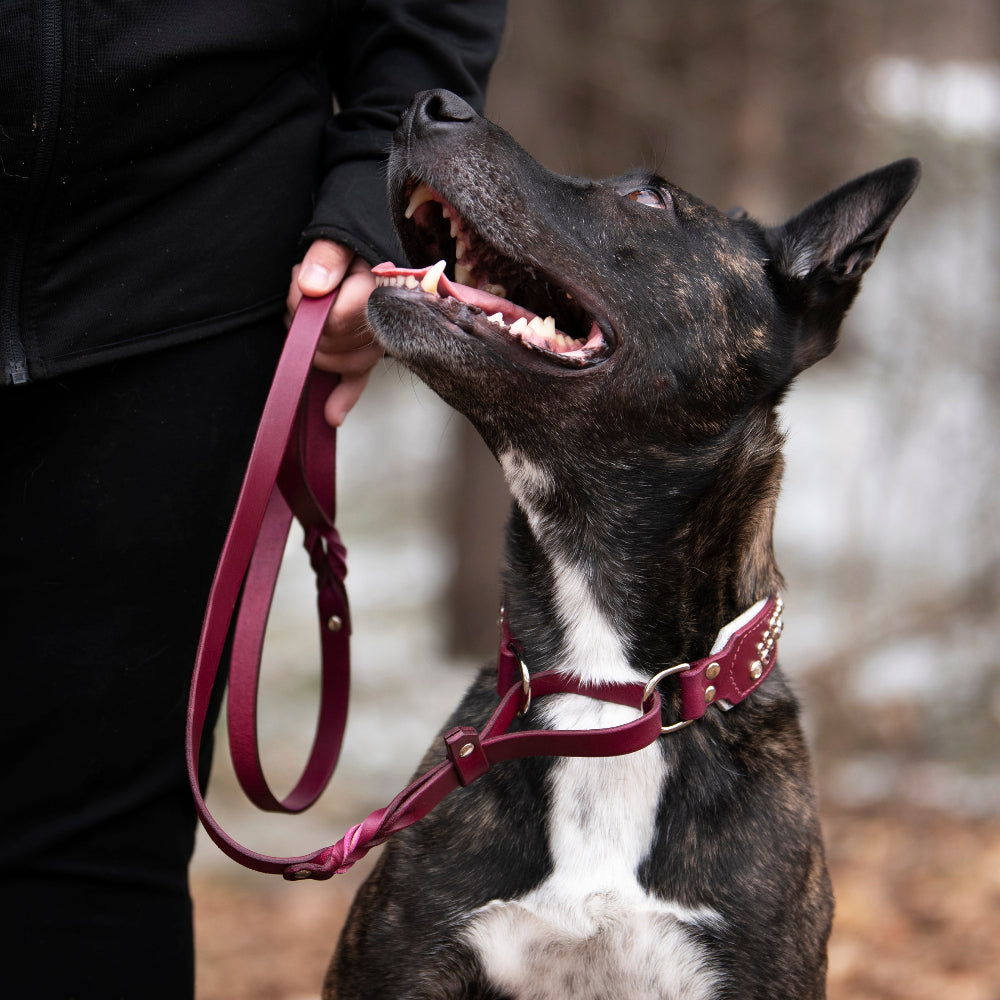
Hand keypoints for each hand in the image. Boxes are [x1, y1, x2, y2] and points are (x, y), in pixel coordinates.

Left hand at [287, 239, 381, 426]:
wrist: (366, 249)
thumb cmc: (352, 244)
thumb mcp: (340, 236)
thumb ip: (328, 257)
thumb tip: (313, 287)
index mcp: (381, 289)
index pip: (338, 318)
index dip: (309, 305)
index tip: (303, 285)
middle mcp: (387, 320)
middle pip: (334, 342)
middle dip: (307, 323)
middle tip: (303, 295)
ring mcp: (379, 341)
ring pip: (339, 362)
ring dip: (313, 344)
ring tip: (308, 316)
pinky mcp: (369, 353)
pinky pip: (359, 380)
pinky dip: (345, 398)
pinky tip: (332, 415)